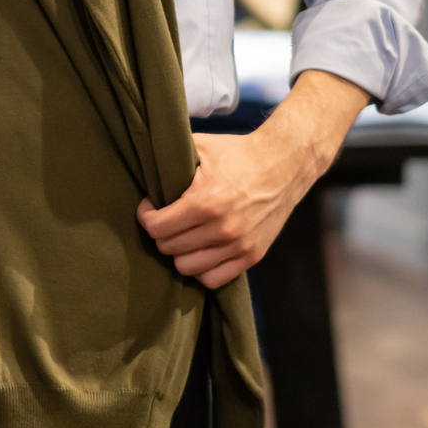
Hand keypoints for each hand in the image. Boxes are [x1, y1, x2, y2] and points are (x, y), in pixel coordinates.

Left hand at [136, 69, 369, 288]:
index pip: (157, 228)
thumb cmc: (238, 153)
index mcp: (205, 202)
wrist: (285, 163)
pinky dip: (202, 269)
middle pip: (169, 249)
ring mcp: (239, 245)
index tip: (150, 206)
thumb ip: (170, 159)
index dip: (146, 216)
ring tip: (182, 235)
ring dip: (179, 253)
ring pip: (188, 268)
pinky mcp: (252, 255)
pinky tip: (200, 250)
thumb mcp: (201, 147)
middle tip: (166, 219)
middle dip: (161, 233)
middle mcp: (222, 229)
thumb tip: (142, 166)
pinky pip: (214, 279)